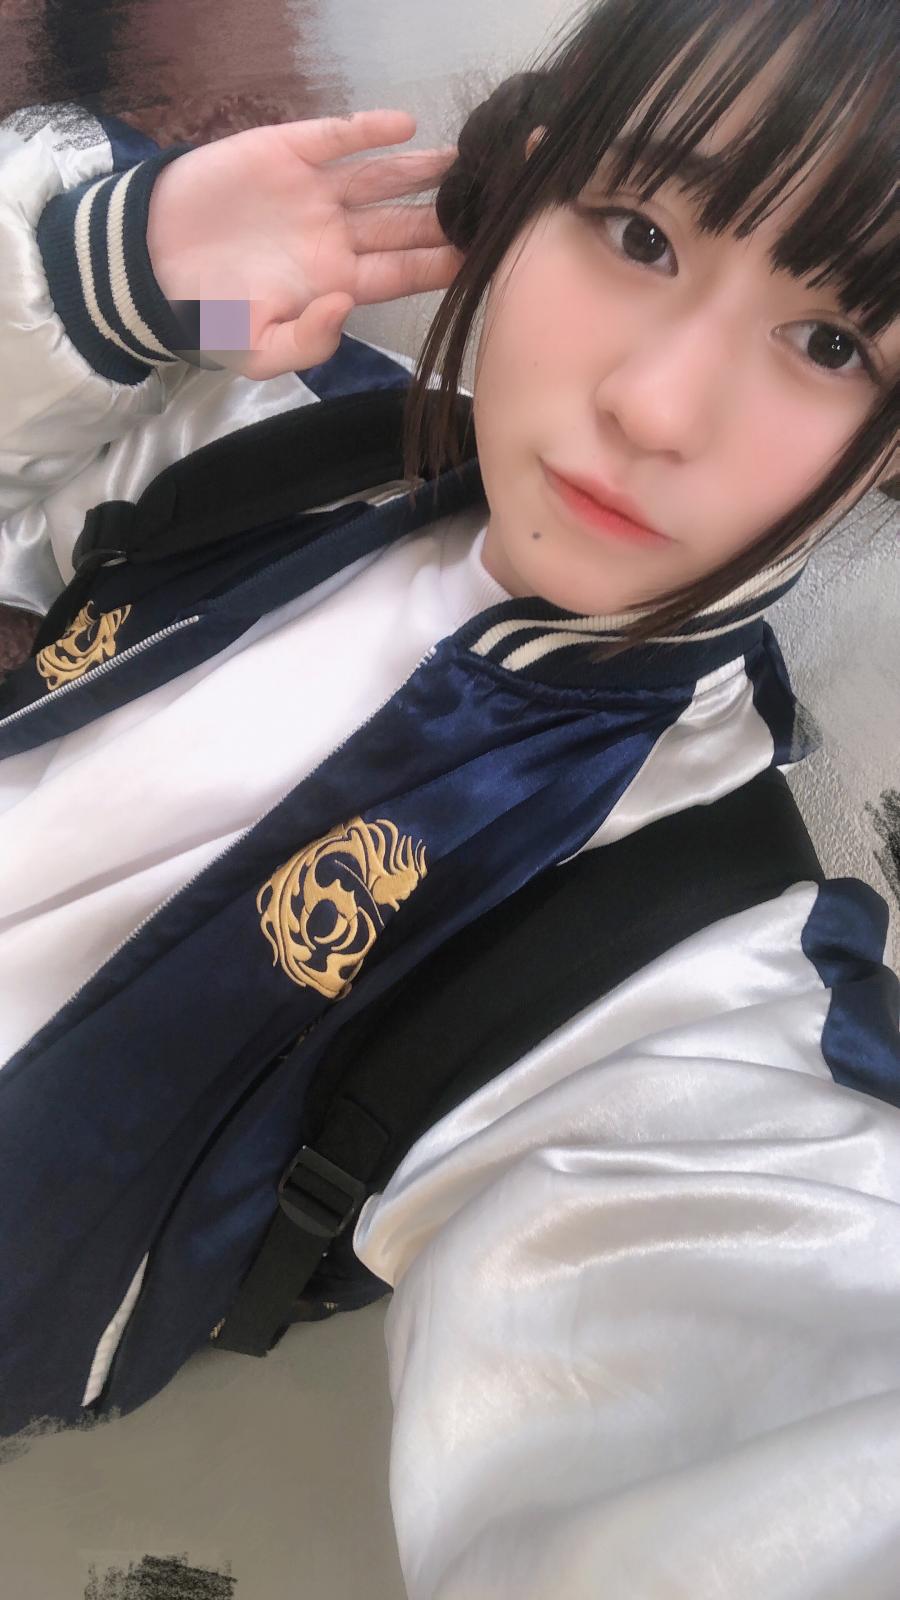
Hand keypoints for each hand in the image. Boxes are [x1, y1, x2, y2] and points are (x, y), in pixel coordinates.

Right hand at [145, 109, 464, 381]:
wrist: (148, 267)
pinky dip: (368, 130)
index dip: (443, 264)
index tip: (485, 256)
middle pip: (405, 224)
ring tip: (464, 162)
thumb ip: (308, 341)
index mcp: (336, 283)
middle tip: (494, 204)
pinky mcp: (285, 153)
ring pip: (382, 178)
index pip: (403, 272)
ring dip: (422, 169)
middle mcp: (334, 236)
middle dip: (448, 216)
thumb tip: (346, 304)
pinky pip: (336, 138)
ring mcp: (313, 193)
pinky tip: (405, 126)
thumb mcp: (257, 353)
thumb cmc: (207, 319)